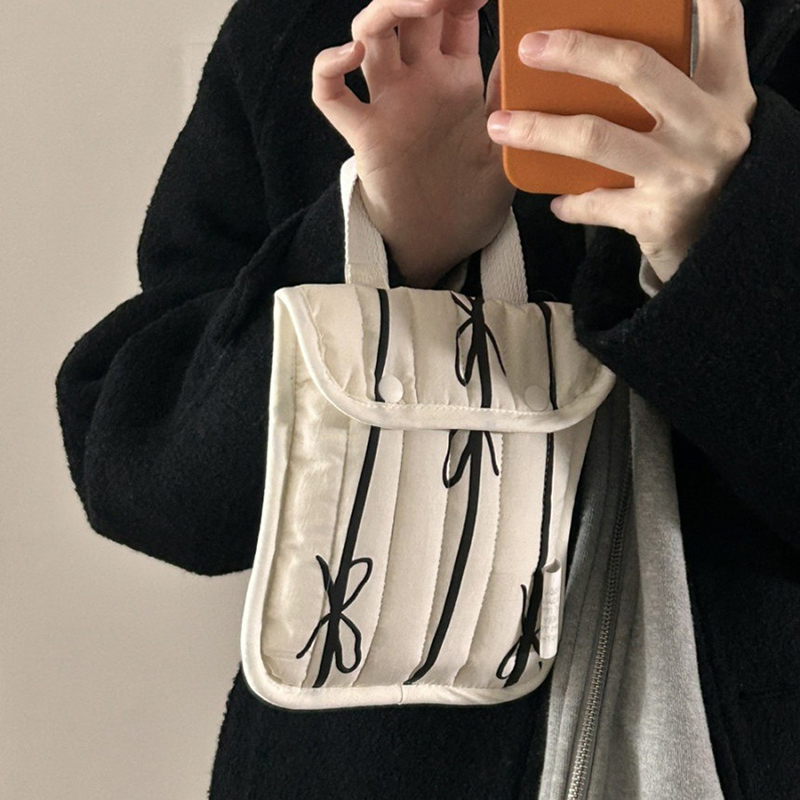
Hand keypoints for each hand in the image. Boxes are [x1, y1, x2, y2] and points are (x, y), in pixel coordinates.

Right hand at [311, 0, 515, 287]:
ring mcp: (387, 105)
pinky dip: (327, 69)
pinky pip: (330, 95)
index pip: (455, 15)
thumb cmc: (475, 198)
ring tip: (423, 3)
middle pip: (409, 14)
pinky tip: (348, 55)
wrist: (444, 243)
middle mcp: (418, 82)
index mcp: (456, 79)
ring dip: (386, 9)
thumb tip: (526, 52)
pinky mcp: (364, 135)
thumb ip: (507, 100)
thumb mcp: (505, 146)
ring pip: (370, 37)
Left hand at [486, 0, 757, 284]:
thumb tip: (605, 51)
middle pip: (635, 67)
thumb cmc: (703, 171)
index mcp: (725, 91)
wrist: (728, 247)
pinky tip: (557, 201)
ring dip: (540, 130)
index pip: (718, 21)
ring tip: (500, 126)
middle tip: (529, 48)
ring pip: (596, 137)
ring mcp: (682, 172)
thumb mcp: (708, 121)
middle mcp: (709, 126)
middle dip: (575, 51)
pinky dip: (570, 202)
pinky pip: (596, 203)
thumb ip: (677, 84)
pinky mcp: (657, 217)